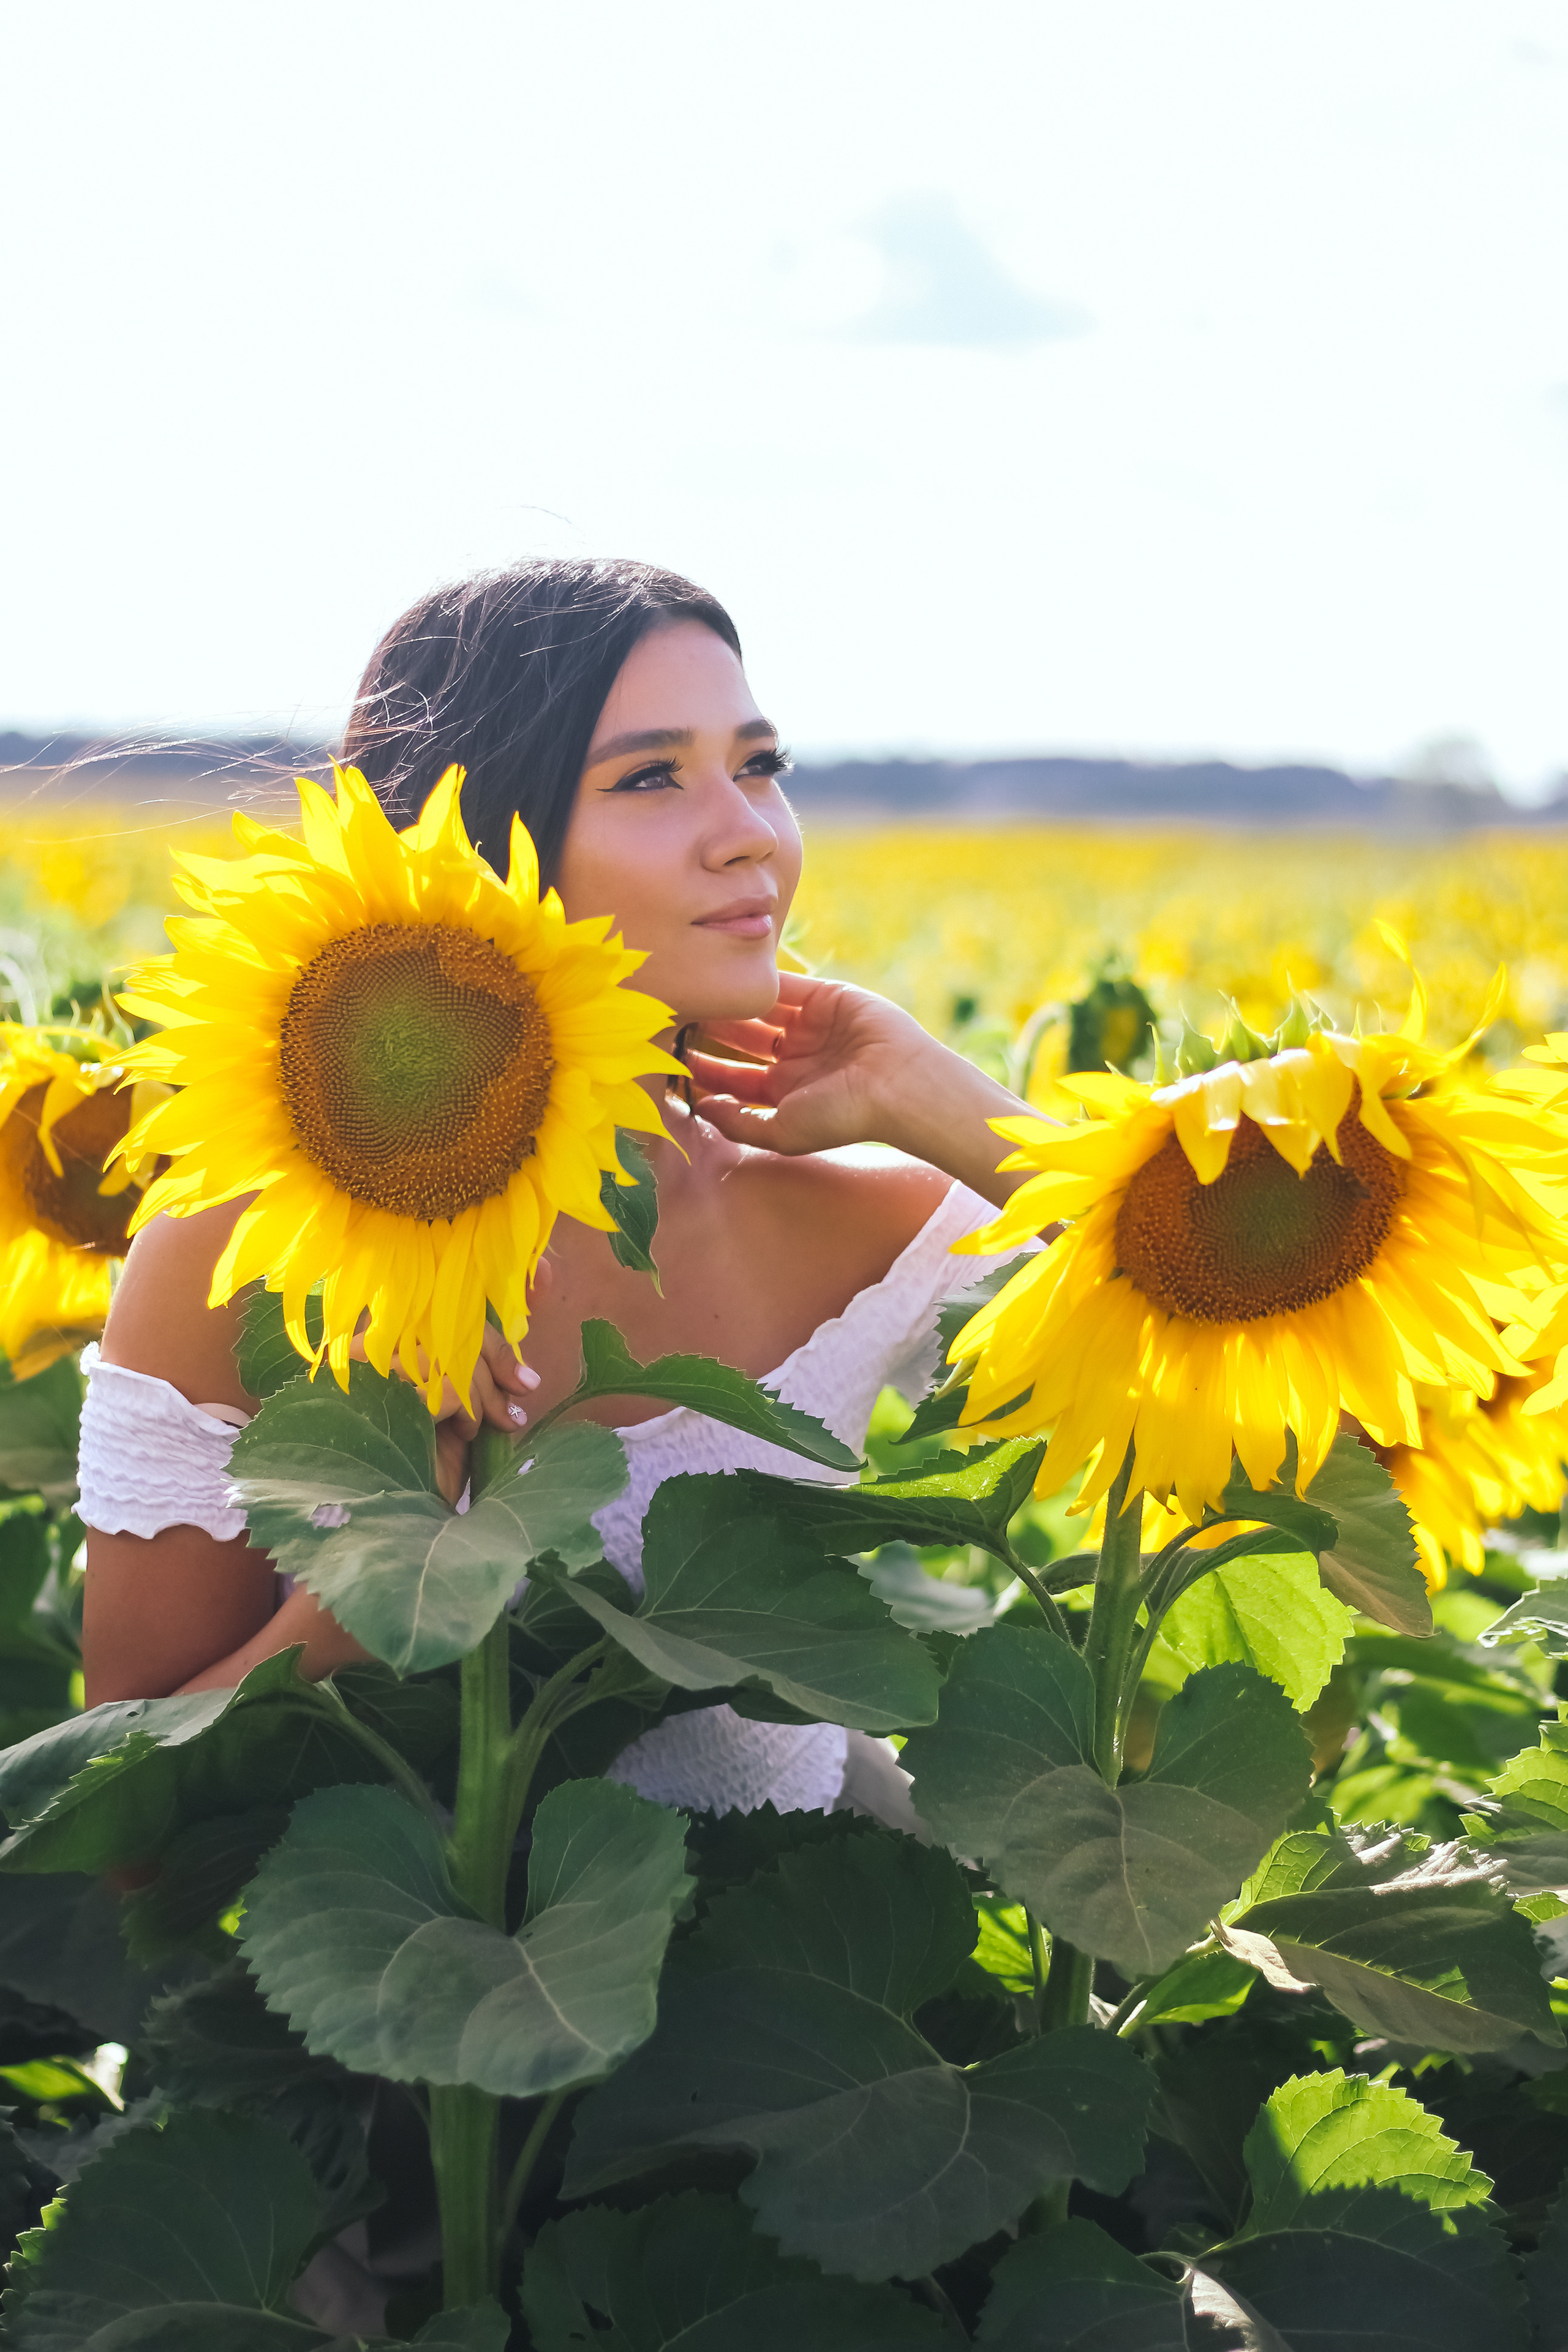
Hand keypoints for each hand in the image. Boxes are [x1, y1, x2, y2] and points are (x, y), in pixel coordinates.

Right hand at [349, 1318, 540, 1505]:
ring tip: (474, 1429)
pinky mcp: (384, 1397)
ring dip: (480, 1397)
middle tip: (509, 1414)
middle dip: (495, 1373)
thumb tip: (530, 1357)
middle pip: (455, 1332)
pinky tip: (457, 1436)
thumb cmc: (428, 1462)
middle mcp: (372, 1352)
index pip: (450, 1318)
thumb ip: (480, 1375)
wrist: (405, 1516)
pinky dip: (467, 1411)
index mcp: (389, 1346)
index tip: (523, 1380)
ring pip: (456, 1357)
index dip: (494, 1345)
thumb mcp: (461, 1408)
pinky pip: (449, 1386)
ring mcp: (372, 1372)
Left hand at [685, 971, 1033, 1206]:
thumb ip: (739, 1123)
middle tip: (675, 1016)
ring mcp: (811, 1026)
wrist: (898, 1084)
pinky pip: (786, 984)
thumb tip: (700, 1109)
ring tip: (695, 993)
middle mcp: (796, 1058)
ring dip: (729, 1004)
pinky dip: (759, 980)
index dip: (704, 1068)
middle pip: (741, 1040)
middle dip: (710, 1030)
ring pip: (759, 1010)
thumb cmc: (843, 1116)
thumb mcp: (782, 1131)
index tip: (670, 1057)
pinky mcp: (827, 997)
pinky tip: (727, 976)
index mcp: (785, 1093)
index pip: (734, 1076)